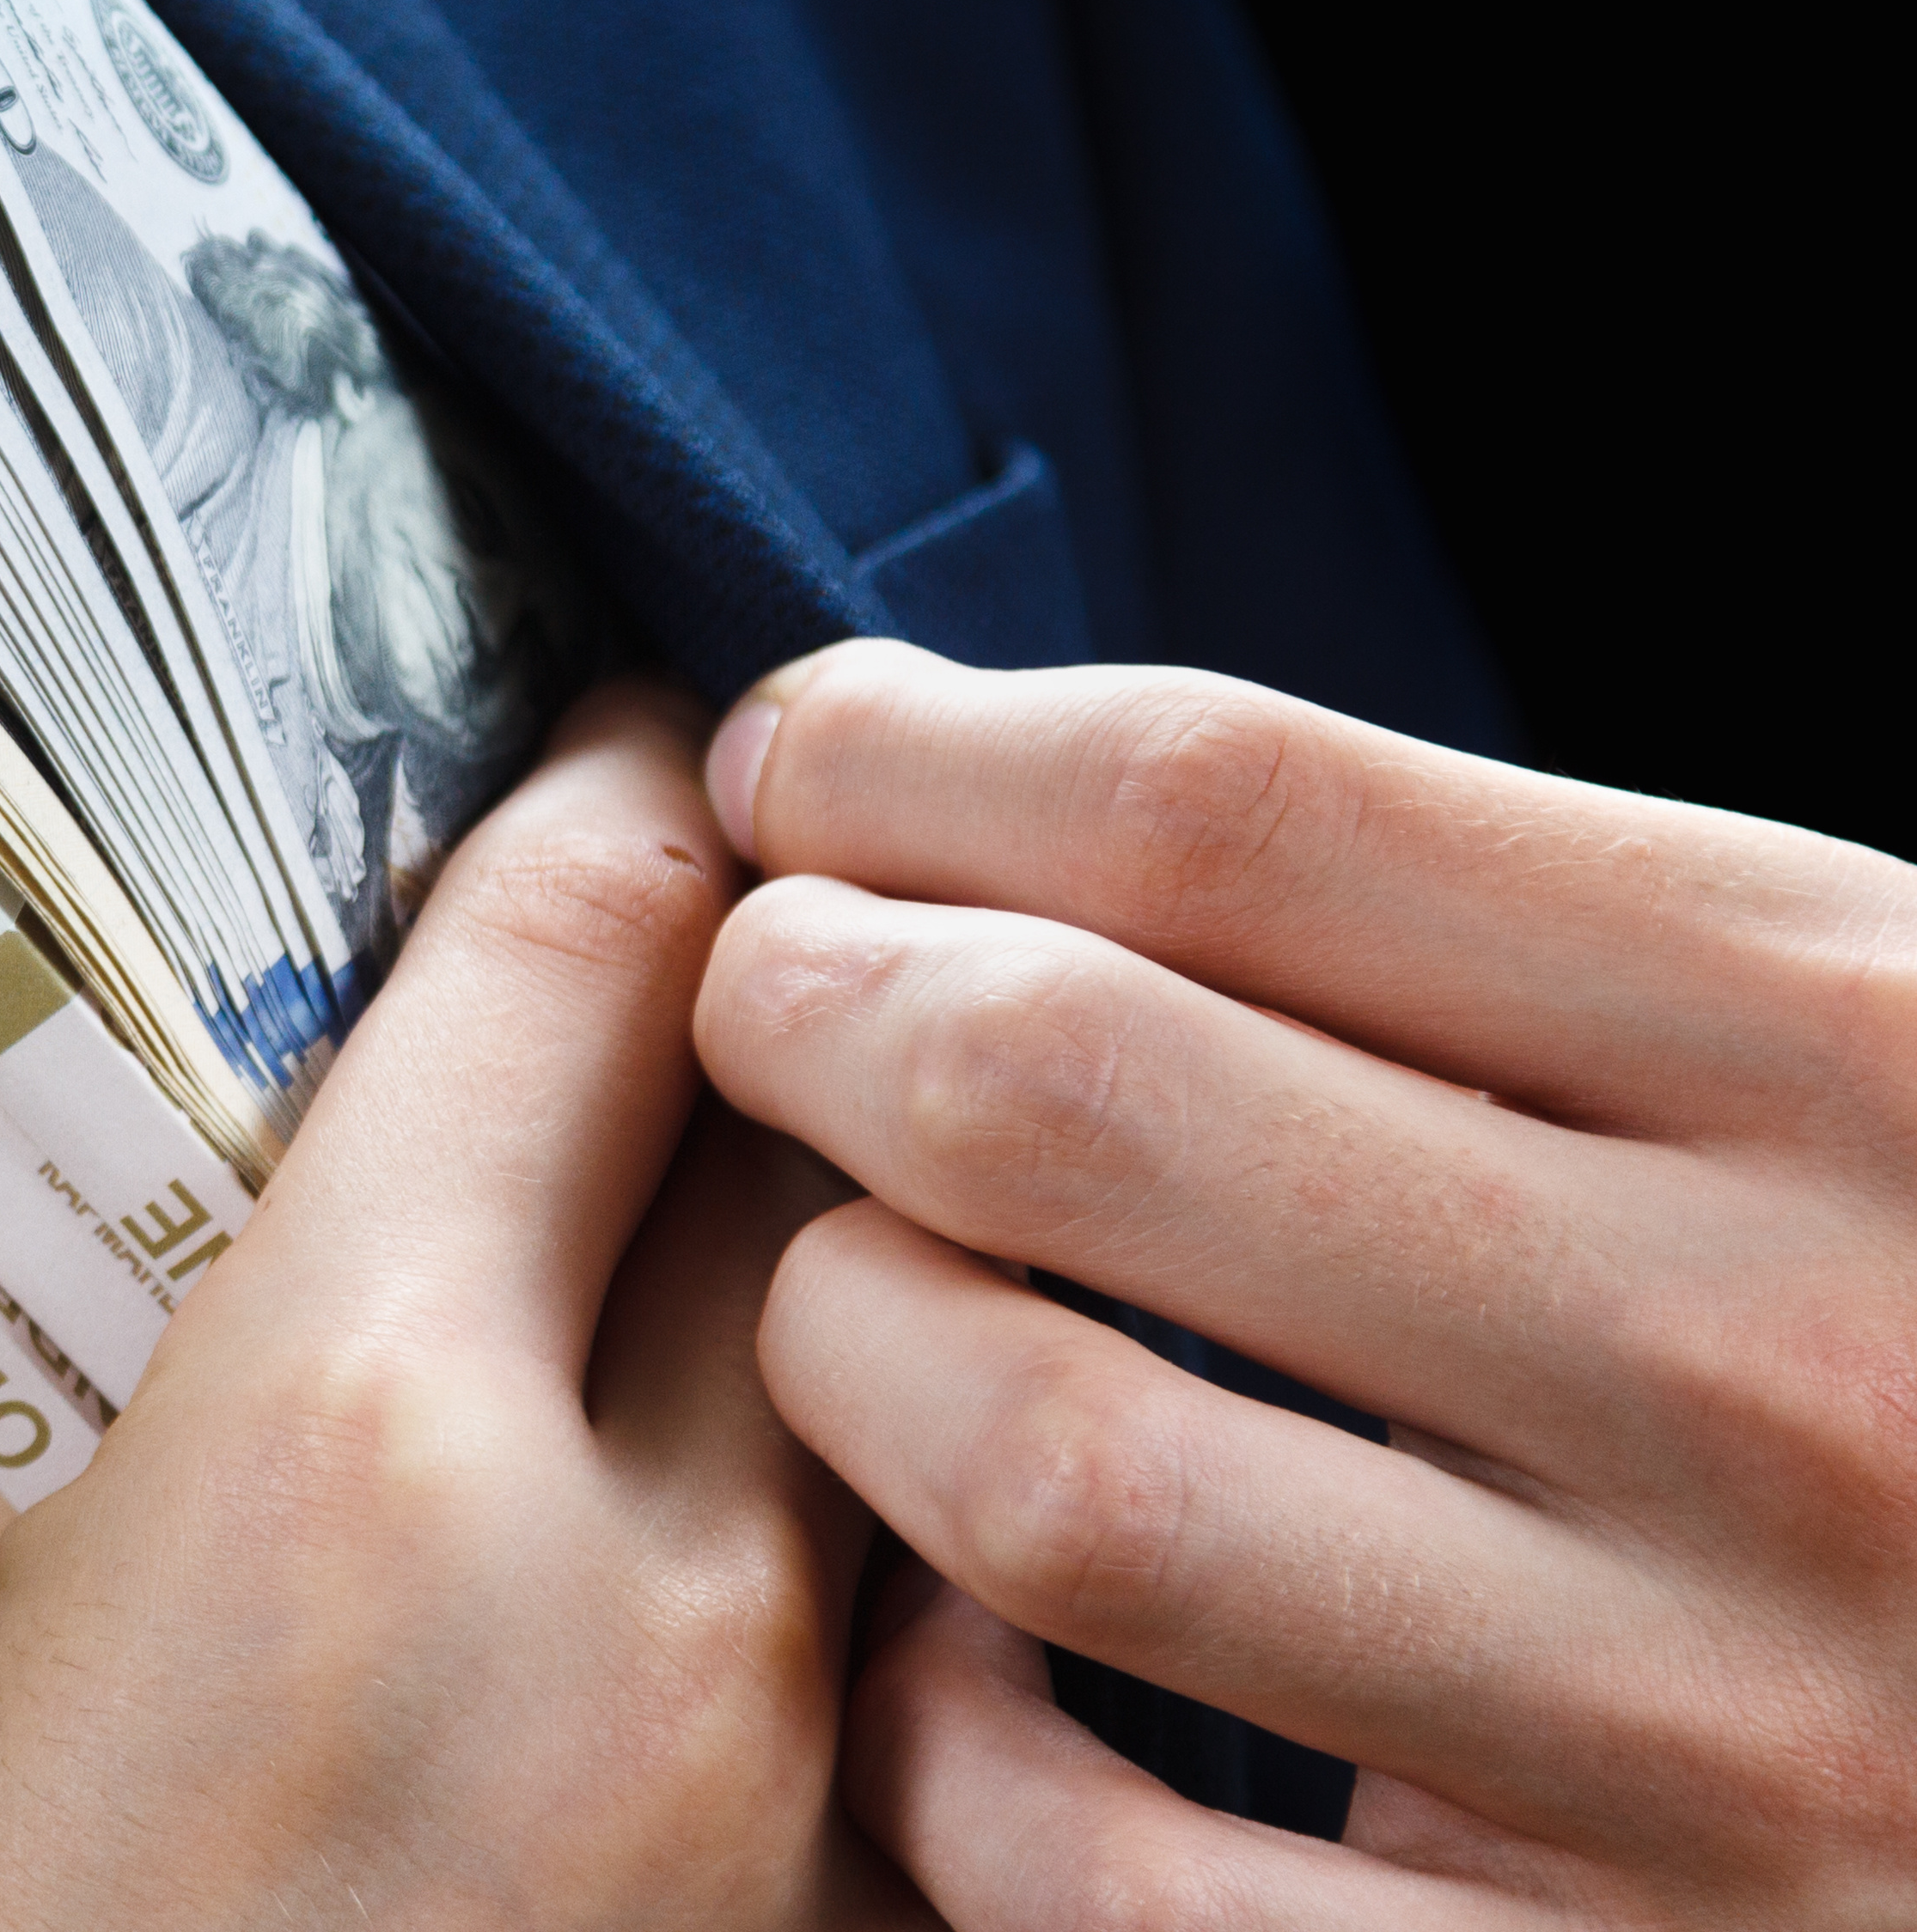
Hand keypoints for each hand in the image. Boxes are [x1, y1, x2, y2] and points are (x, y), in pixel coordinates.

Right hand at [0, 682, 931, 1930]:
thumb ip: (130, 1419)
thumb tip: (261, 1282)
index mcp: (332, 1442)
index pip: (582, 959)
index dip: (628, 790)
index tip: (655, 744)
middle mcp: (629, 1602)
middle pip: (829, 1136)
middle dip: (784, 1007)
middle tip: (720, 954)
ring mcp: (791, 1830)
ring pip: (917, 1406)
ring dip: (838, 1299)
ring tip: (717, 1271)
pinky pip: (912, 1691)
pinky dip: (838, 1583)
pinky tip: (699, 1585)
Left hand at [695, 642, 1916, 1926]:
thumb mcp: (1843, 1045)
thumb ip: (1467, 918)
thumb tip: (932, 768)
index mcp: (1852, 1047)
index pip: (1217, 808)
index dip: (904, 754)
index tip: (798, 764)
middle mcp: (1791, 1374)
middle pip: (1053, 1088)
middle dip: (803, 1008)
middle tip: (767, 1009)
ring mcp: (1718, 1731)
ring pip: (1034, 1467)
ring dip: (846, 1355)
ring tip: (856, 1309)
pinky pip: (1103, 1871)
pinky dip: (945, 1747)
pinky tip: (955, 1655)